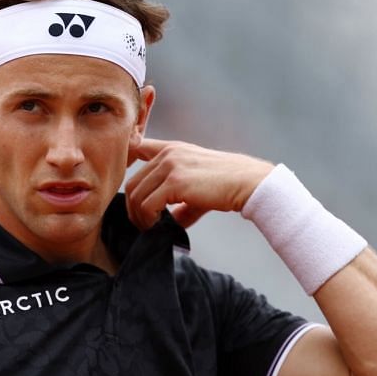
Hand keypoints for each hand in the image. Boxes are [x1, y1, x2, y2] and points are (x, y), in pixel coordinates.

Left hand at [124, 137, 272, 230]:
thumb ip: (180, 201)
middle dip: (132, 206)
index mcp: (172, 149)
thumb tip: (169, 224)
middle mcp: (167, 154)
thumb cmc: (228, 186)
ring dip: (138, 216)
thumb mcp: (198, 187)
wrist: (250, 183)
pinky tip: (157, 226)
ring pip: (136, 194)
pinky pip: (148, 204)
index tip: (129, 190)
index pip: (136, 147)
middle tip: (141, 223)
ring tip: (149, 228)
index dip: (126, 165)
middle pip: (132, 181)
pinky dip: (148, 219)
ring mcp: (170, 166)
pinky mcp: (176, 182)